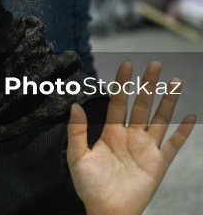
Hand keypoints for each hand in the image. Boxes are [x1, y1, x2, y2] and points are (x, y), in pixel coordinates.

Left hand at [67, 61, 195, 214]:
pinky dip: (183, 132)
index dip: (122, 84)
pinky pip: (173, 145)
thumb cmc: (89, 186)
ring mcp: (146, 149)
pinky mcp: (158, 164)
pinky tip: (190, 117)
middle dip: (148, 85)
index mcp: (111, 133)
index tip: (127, 65)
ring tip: (175, 82)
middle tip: (154, 64)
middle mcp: (130, 137)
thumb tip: (74, 104)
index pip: (118, 102)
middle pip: (141, 105)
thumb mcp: (77, 156)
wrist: (106, 211)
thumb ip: (77, 131)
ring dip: (168, 101)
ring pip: (159, 119)